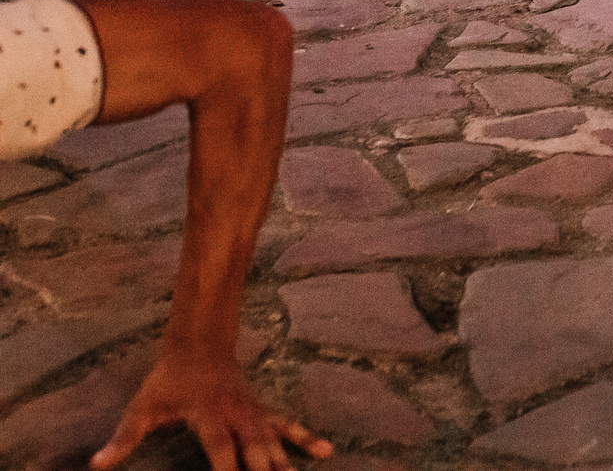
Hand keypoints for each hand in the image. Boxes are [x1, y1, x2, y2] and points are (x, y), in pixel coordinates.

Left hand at [92, 349, 330, 470]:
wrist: (199, 344)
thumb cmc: (168, 381)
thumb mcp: (142, 409)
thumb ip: (123, 439)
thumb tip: (96, 466)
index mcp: (210, 417)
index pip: (223, 453)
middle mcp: (238, 416)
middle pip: (257, 450)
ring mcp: (253, 413)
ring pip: (275, 440)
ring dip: (285, 462)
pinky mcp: (261, 410)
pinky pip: (287, 426)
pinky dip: (306, 439)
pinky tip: (325, 452)